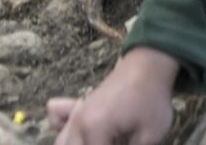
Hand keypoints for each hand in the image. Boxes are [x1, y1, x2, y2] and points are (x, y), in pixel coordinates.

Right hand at [48, 47, 177, 144]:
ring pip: (61, 141)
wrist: (145, 69)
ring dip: (77, 144)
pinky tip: (81, 134)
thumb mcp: (149, 136)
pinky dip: (61, 127)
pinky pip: (55, 117)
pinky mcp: (77, 106)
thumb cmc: (150, 102)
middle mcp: (78, 122)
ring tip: (102, 141)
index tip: (125, 144)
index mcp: (94, 129)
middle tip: (116, 142)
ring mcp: (75, 113)